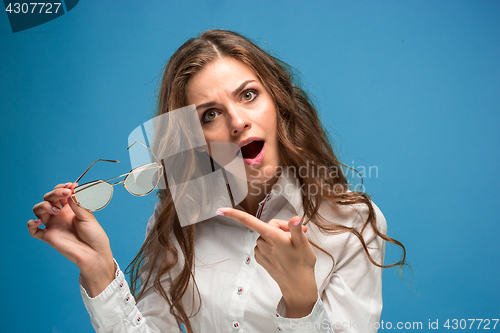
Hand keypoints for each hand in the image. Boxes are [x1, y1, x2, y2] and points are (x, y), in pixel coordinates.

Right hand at [28, 182, 114, 296]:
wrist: (94, 253)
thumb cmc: (94, 235)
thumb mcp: (88, 216)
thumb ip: (77, 204)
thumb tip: (70, 191)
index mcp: (71, 208)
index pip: (61, 193)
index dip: (63, 188)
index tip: (71, 186)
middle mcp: (60, 214)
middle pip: (48, 198)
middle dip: (54, 193)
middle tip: (65, 194)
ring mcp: (53, 224)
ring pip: (39, 209)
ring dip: (44, 205)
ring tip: (56, 210)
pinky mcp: (48, 236)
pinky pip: (33, 230)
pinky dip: (31, 224)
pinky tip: (38, 221)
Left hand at [217, 208, 317, 317]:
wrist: (297, 286)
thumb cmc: (302, 264)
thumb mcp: (303, 244)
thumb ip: (296, 229)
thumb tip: (295, 218)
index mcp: (271, 236)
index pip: (249, 221)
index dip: (234, 214)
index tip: (220, 210)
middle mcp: (262, 243)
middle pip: (267, 226)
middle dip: (281, 228)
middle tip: (297, 235)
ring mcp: (260, 252)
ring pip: (267, 235)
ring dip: (277, 237)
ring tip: (291, 246)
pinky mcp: (260, 259)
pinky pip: (265, 245)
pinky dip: (273, 245)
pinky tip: (284, 253)